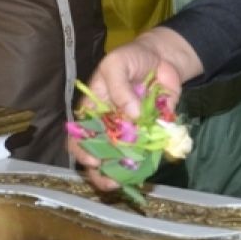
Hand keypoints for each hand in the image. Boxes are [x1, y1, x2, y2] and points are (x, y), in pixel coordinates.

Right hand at [67, 31, 191, 192]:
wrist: (160, 57)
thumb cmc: (130, 58)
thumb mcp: (116, 65)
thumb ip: (119, 89)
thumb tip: (131, 115)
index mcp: (93, 111)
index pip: (79, 136)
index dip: (82, 151)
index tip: (94, 160)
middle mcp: (108, 126)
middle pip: (98, 155)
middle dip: (102, 172)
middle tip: (111, 182)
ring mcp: (129, 132)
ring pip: (122, 159)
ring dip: (123, 173)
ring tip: (128, 182)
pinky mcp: (151, 133)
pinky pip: (148, 151)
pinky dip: (148, 162)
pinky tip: (148, 170)